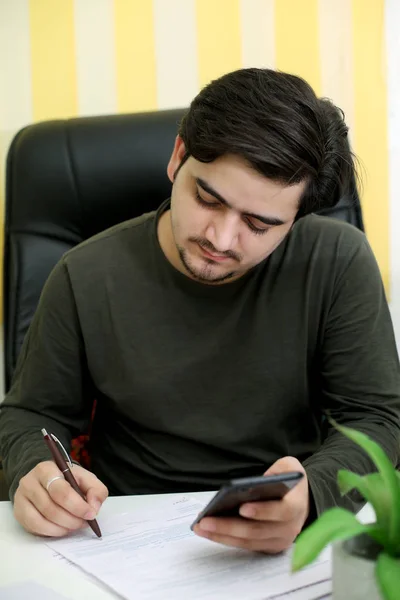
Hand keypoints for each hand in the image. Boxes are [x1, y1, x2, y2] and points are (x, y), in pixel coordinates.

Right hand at [14, 460, 108, 536]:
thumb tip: (94, 507)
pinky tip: (62, 528)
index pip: (60, 490)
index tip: (91, 514)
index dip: (77, 505)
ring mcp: (21, 498)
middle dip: (72, 519)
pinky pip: (35, 527)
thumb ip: (95, 489)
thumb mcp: (85, 478)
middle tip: (84, 522)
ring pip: (43, 519)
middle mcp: (30, 482)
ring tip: (75, 525)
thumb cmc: (67, 480)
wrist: (46, 480)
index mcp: (47, 469)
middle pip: (51, 507)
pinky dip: (52, 532)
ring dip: (64, 527)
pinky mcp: (19, 512)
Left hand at [193, 457, 308, 552]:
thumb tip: (252, 485)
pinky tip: (209, 531)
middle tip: (206, 520)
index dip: (263, 511)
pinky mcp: (268, 547)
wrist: (302, 500)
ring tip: (201, 526)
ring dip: (222, 535)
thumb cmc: (290, 482)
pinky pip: (245, 545)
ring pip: (248, 540)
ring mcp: (279, 540)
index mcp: (296, 506)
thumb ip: (276, 471)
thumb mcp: (288, 466)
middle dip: (229, 525)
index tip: (242, 507)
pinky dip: (225, 538)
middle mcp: (290, 528)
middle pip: (257, 530)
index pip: (282, 511)